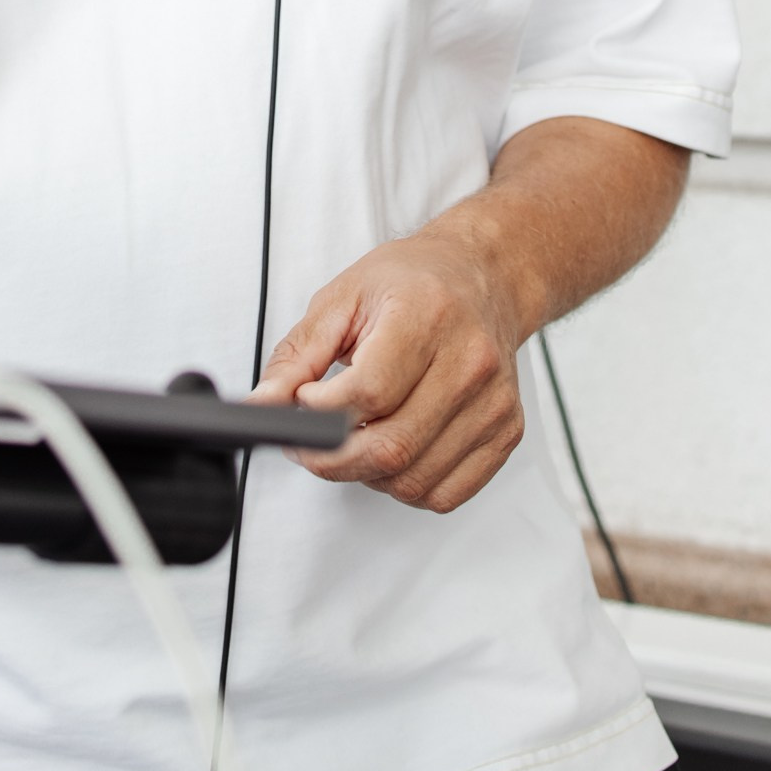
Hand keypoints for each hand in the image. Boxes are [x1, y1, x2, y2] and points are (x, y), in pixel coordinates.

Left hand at [252, 220, 526, 513]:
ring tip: (357, 437)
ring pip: (413, 481)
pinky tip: (395, 448)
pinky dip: (406, 486)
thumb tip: (263, 406)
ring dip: (367, 475)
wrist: (482, 277)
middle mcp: (471, 360)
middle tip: (309, 443)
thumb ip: (298, 356)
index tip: (303, 405)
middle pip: (391, 447)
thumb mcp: (343, 298)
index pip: (369, 392)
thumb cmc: (413, 282)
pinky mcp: (507, 432)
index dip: (322, 413)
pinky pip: (444, 494)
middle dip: (332, 459)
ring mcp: (494, 402)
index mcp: (429, 314)